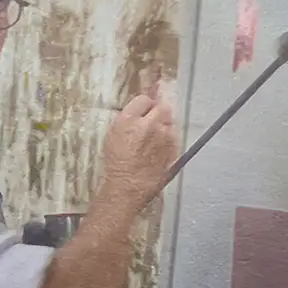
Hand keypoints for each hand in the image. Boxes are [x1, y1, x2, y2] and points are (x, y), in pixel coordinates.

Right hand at [101, 95, 179, 212]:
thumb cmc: (116, 164)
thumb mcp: (113, 136)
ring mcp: (164, 136)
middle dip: (158, 112)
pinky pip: (175, 136)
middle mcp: (149, 124)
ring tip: (155, 137)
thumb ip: (127, 119)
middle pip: (162, 107)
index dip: (143, 106)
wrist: (126, 187)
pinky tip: (160, 148)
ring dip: (165, 125)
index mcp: (129, 120)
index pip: (144, 100)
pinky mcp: (174, 148)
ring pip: (170, 121)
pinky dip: (170, 138)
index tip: (142, 111)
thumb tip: (138, 111)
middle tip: (151, 122)